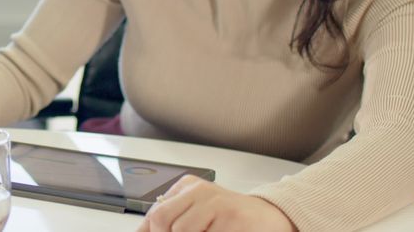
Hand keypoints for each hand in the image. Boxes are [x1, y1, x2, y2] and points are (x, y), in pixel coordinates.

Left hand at [137, 175, 295, 231]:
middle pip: (164, 222)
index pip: (156, 214)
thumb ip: (171, 218)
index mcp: (188, 187)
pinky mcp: (233, 219)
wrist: (270, 216)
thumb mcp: (197, 211)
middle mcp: (201, 191)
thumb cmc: (231, 217)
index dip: (151, 231)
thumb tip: (143, 231)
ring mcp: (218, 204)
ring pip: (183, 231)